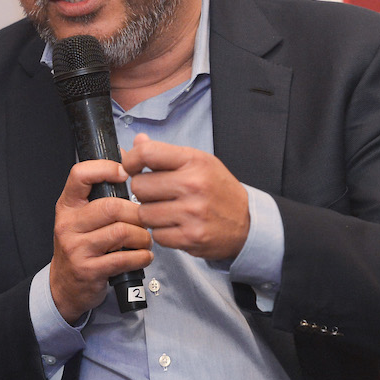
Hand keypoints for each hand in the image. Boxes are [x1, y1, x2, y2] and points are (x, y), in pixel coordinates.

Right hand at [49, 159, 152, 323]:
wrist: (65, 286)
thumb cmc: (81, 245)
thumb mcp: (83, 216)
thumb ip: (102, 190)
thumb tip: (128, 153)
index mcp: (67, 205)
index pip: (80, 174)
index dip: (105, 168)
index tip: (125, 173)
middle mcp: (68, 224)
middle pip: (111, 206)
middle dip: (137, 213)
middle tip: (145, 220)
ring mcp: (76, 248)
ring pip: (121, 232)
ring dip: (142, 236)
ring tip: (146, 239)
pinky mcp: (88, 270)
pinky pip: (123, 258)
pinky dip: (141, 257)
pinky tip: (144, 256)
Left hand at [122, 133, 249, 260]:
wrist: (248, 223)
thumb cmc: (218, 190)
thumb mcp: (198, 162)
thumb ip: (165, 153)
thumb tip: (137, 141)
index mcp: (194, 161)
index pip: (147, 153)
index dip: (131, 160)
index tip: (132, 167)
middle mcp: (193, 185)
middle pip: (139, 186)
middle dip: (142, 191)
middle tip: (157, 194)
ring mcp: (192, 213)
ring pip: (144, 213)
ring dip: (150, 213)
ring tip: (167, 210)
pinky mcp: (191, 237)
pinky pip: (156, 234)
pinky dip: (161, 232)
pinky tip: (175, 225)